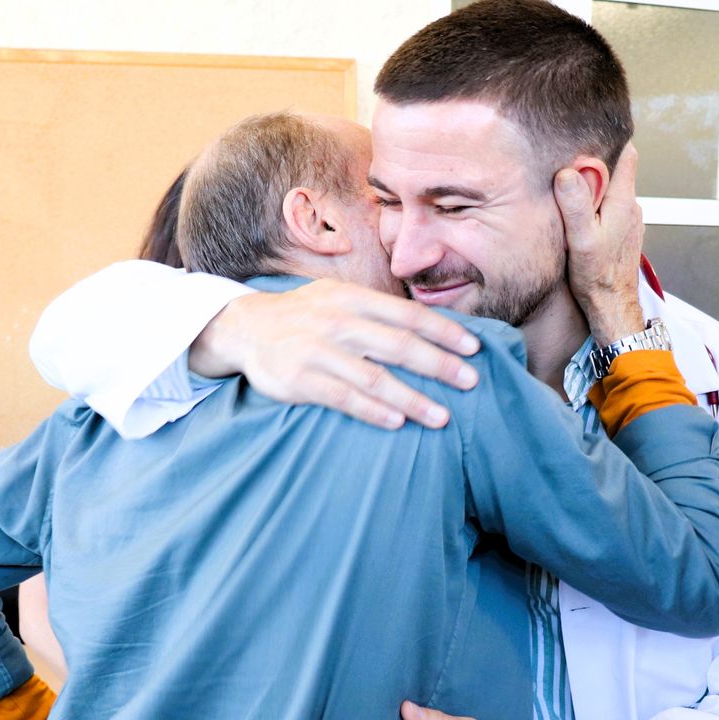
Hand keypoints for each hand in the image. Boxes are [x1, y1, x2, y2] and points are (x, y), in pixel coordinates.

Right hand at [188, 279, 481, 429]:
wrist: (244, 327)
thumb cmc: (306, 315)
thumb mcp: (339, 298)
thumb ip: (379, 312)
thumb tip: (434, 328)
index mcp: (352, 298)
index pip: (407, 315)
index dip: (444, 331)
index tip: (474, 348)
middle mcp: (337, 321)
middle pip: (397, 345)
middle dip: (438, 365)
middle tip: (470, 382)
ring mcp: (316, 351)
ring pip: (373, 377)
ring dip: (412, 398)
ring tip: (442, 416)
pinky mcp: (298, 379)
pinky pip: (342, 398)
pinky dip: (372, 411)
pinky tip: (397, 422)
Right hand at [556, 143, 644, 343]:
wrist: (612, 306)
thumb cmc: (597, 277)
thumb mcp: (581, 239)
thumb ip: (576, 205)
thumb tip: (568, 173)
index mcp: (623, 201)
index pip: (627, 154)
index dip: (610, 141)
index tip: (589, 135)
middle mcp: (631, 207)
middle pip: (617, 170)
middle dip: (596, 163)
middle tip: (568, 162)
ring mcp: (630, 220)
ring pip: (613, 190)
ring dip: (595, 186)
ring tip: (570, 189)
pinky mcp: (623, 232)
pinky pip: (611, 207)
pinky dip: (597, 204)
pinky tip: (580, 215)